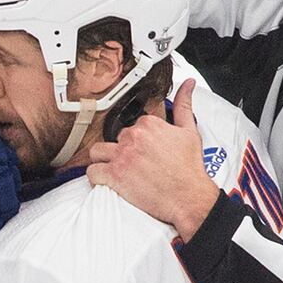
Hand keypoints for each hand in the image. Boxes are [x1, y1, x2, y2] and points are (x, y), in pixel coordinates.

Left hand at [87, 78, 220, 240]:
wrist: (189, 196)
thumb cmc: (189, 169)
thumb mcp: (190, 131)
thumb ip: (184, 105)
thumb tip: (187, 85)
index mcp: (148, 124)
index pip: (132, 125)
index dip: (137, 139)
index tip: (143, 149)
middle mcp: (133, 137)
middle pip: (114, 138)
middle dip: (122, 150)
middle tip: (134, 163)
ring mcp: (122, 156)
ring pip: (97, 152)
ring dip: (103, 160)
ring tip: (115, 168)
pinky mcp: (115, 176)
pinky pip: (92, 172)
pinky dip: (97, 177)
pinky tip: (108, 180)